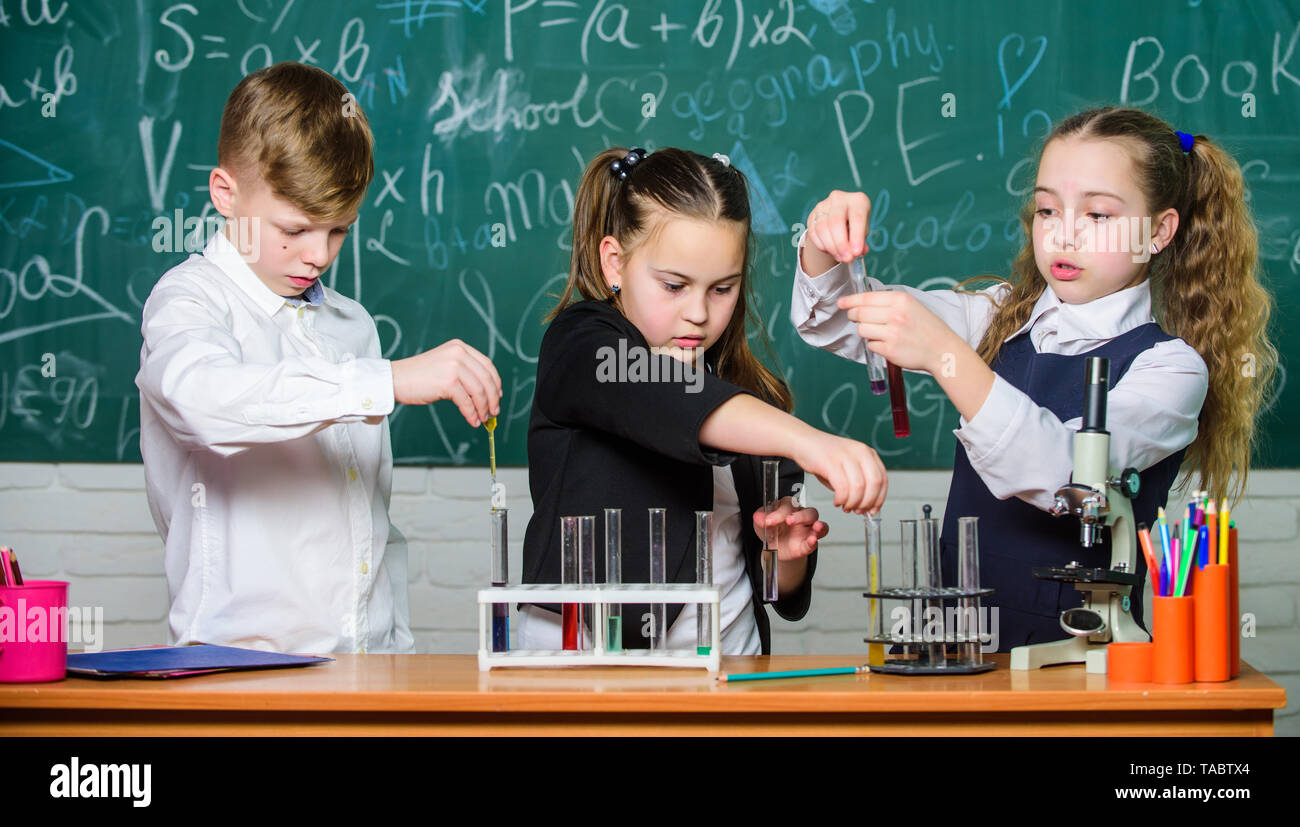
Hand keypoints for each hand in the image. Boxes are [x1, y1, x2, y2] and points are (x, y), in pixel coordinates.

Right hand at [391, 339, 502, 425]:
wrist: (395, 379)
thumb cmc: (418, 376)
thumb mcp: (444, 364)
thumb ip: (463, 371)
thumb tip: (485, 392)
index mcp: (460, 347)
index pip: (487, 364)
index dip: (495, 382)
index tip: (497, 395)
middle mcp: (458, 353)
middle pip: (486, 378)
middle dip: (492, 398)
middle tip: (493, 411)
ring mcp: (453, 367)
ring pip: (479, 391)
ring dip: (483, 408)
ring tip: (483, 418)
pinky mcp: (448, 382)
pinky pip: (467, 402)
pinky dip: (472, 414)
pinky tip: (473, 421)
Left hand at [752, 497, 827, 561]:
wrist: (774, 549)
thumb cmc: (771, 531)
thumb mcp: (761, 525)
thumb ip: (760, 520)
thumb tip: (757, 517)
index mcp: (788, 507)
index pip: (787, 506)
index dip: (778, 513)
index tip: (768, 521)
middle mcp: (800, 516)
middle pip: (808, 511)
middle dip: (800, 516)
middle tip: (789, 521)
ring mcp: (807, 529)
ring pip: (817, 523)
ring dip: (819, 525)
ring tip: (817, 527)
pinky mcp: (808, 544)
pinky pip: (815, 541)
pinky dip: (814, 541)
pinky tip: (812, 540)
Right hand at [791, 430, 886, 513]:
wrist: (803, 441)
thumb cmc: (824, 457)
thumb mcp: (848, 467)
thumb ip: (859, 483)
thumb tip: (866, 506)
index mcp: (868, 453)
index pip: (883, 479)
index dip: (879, 499)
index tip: (873, 510)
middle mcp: (860, 452)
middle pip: (874, 484)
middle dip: (867, 503)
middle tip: (858, 511)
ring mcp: (846, 455)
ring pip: (859, 488)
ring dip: (853, 503)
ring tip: (845, 506)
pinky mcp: (831, 462)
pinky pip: (842, 487)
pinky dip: (841, 499)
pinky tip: (837, 501)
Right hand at [800, 190, 871, 276]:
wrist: (839, 220)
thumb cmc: (855, 226)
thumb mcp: (863, 232)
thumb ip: (861, 242)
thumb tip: (858, 252)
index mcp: (857, 200)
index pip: (857, 217)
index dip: (857, 236)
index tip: (856, 252)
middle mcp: (839, 198)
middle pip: (836, 222)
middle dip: (841, 244)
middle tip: (846, 258)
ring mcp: (823, 205)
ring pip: (822, 228)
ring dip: (831, 247)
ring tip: (840, 257)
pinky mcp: (812, 215)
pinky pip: (814, 233)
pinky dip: (822, 245)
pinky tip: (830, 251)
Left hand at [837, 290, 962, 373]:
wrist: (942, 350)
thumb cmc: (926, 327)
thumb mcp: (911, 306)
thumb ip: (889, 302)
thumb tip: (860, 302)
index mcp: (901, 300)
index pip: (866, 297)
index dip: (850, 300)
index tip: (841, 303)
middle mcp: (896, 314)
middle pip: (859, 313)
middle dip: (853, 316)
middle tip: (854, 318)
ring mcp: (892, 333)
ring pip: (862, 330)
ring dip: (865, 332)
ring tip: (879, 332)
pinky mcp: (890, 350)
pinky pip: (871, 345)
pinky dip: (875, 345)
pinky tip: (888, 344)